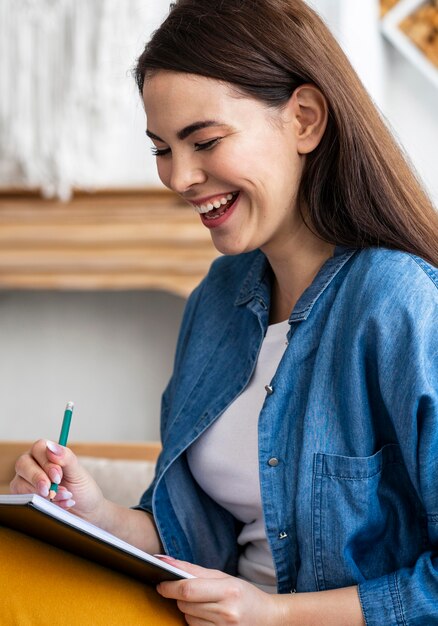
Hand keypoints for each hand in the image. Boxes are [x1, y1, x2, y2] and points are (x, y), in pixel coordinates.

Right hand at [10, 438, 104, 523]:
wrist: (84, 510)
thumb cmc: (81, 487)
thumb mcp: (78, 472)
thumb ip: (66, 457)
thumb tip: (51, 446)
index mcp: (46, 453)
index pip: (38, 448)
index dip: (46, 463)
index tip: (58, 476)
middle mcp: (32, 465)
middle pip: (23, 464)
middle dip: (38, 479)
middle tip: (52, 490)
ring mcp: (25, 482)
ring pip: (20, 484)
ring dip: (43, 494)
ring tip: (63, 498)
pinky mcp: (23, 498)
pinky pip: (23, 500)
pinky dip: (42, 505)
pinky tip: (59, 505)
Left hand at [156, 557, 285, 625]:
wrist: (268, 620)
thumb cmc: (245, 595)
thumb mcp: (224, 577)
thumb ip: (195, 570)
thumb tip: (166, 561)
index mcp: (228, 591)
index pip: (188, 590)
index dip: (169, 586)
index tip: (160, 582)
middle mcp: (226, 613)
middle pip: (185, 604)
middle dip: (180, 597)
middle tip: (189, 592)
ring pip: (188, 618)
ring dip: (189, 610)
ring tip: (206, 606)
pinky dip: (195, 622)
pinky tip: (208, 617)